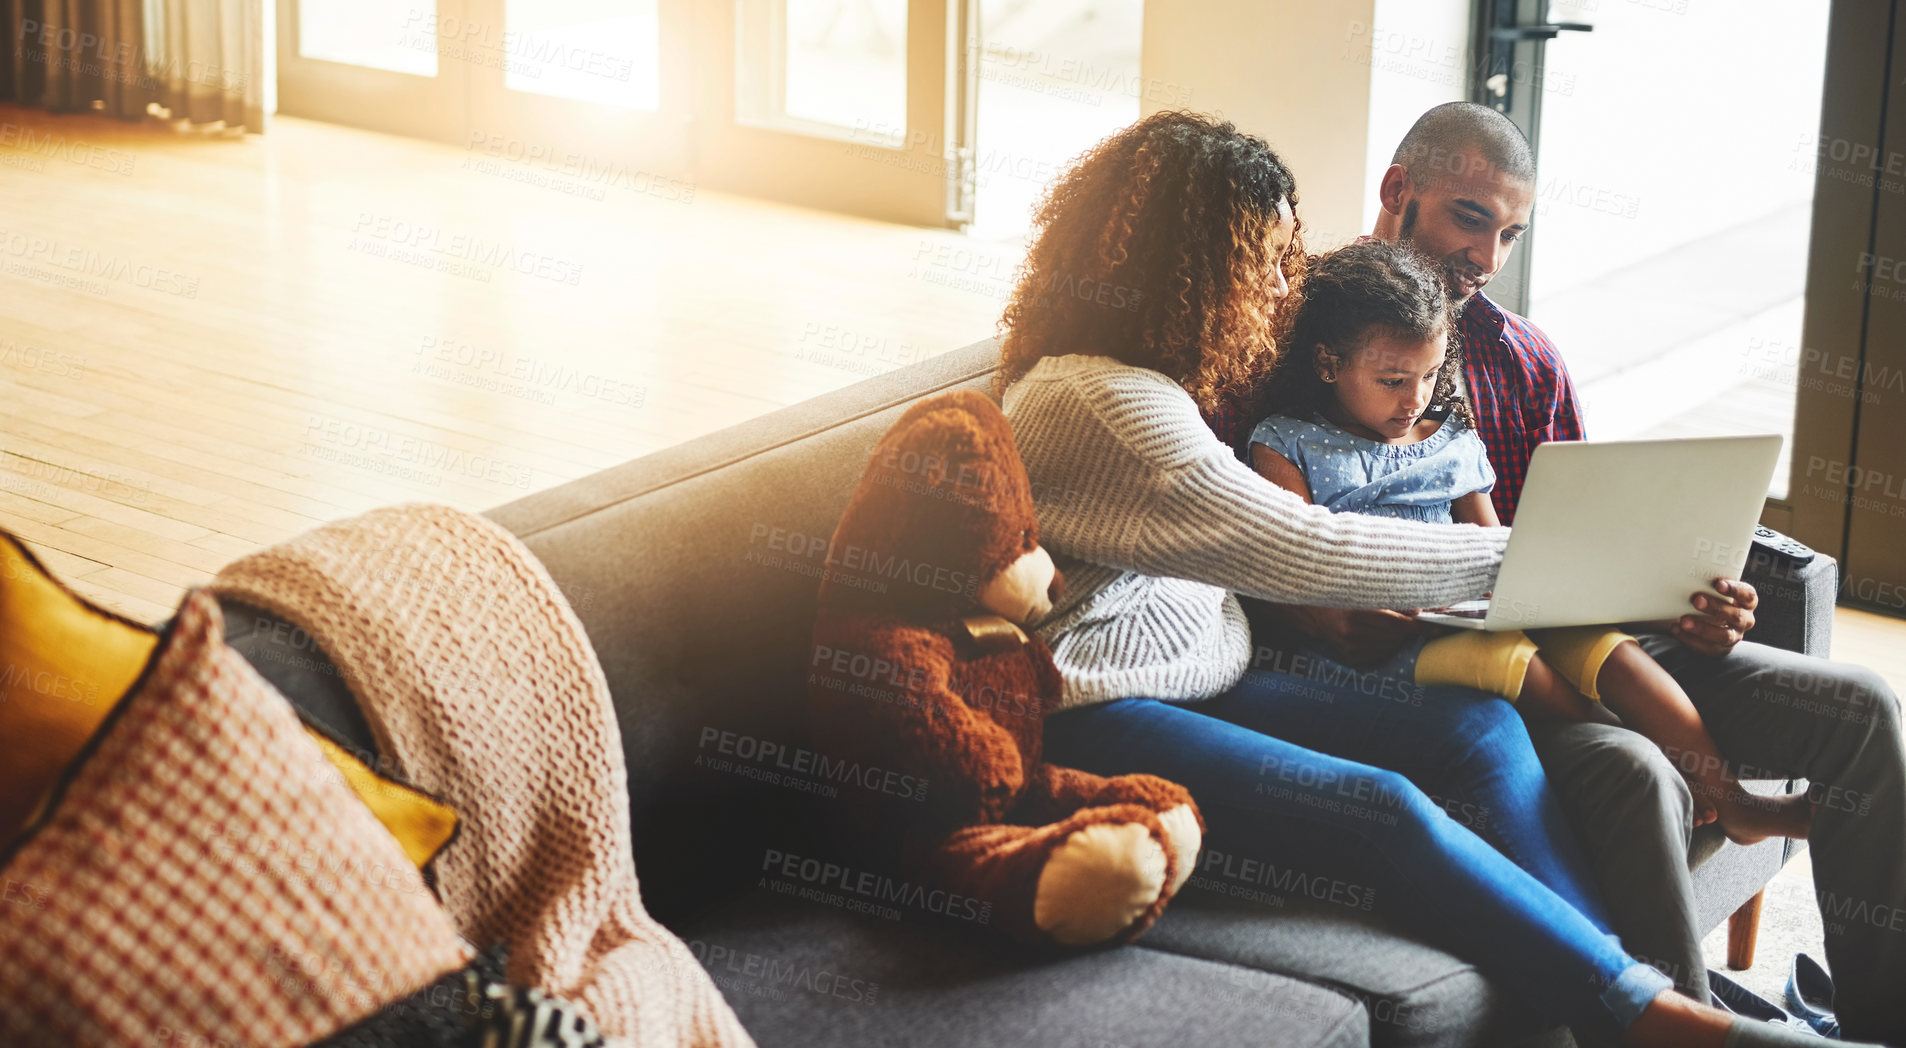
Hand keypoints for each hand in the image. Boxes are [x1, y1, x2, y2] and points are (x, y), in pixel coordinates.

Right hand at [1275, 605, 1433, 665]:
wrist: (1315, 612)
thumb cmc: (1343, 595)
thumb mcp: (1364, 590)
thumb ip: (1393, 599)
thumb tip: (1422, 608)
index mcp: (1355, 615)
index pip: (1397, 624)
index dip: (1418, 626)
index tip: (1434, 626)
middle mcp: (1351, 635)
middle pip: (1396, 636)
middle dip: (1407, 629)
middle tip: (1411, 621)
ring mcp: (1351, 649)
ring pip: (1390, 646)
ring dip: (1396, 637)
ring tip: (1385, 625)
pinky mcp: (1352, 659)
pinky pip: (1380, 655)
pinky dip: (1385, 646)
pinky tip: (1376, 636)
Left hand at [1672, 578, 1756, 657]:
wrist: (1703, 618)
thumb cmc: (1708, 597)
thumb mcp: (1710, 588)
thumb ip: (1706, 583)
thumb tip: (1684, 571)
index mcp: (1746, 602)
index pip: (1748, 595)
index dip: (1735, 590)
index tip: (1718, 584)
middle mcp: (1745, 620)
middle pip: (1736, 615)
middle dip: (1716, 608)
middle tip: (1696, 600)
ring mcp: (1734, 636)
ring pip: (1724, 635)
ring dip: (1703, 628)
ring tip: (1683, 621)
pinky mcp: (1721, 649)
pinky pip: (1709, 648)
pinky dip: (1691, 639)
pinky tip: (1677, 629)